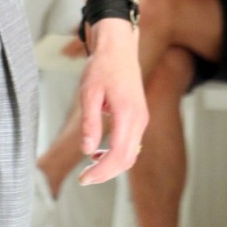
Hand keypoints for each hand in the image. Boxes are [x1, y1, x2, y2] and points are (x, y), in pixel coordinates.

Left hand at [77, 18, 147, 185]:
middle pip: (127, 159)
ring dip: (111, 164)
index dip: (102, 172)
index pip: (118, 155)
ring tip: (90, 166)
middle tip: (85, 178)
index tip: (85, 179)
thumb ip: (89, 123)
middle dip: (106, 173)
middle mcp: (139, 120)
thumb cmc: (103, 66)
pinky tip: (99, 151)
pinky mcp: (139, 117)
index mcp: (128, 115)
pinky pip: (131, 143)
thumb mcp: (89, 93)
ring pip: (130, 153)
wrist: (119, 48)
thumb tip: (87, 150)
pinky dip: (116, 153)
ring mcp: (142, 119)